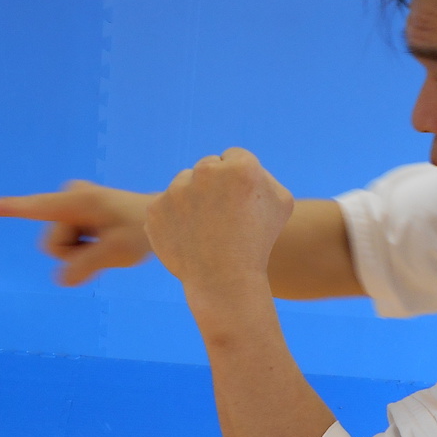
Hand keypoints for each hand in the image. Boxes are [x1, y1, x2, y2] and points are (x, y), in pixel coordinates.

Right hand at [0, 181, 154, 284]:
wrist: (162, 220)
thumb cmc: (143, 231)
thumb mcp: (116, 253)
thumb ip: (84, 267)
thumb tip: (61, 279)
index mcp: (77, 201)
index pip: (35, 207)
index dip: (7, 208)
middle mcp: (69, 199)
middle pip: (51, 244)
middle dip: (74, 254)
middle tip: (108, 246)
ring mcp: (72, 207)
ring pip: (59, 249)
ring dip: (82, 254)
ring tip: (110, 243)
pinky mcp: (77, 217)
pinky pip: (69, 246)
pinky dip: (85, 252)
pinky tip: (105, 243)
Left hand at [145, 149, 292, 292]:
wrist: (224, 280)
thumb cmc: (258, 242)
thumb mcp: (281, 203)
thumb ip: (263, 175)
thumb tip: (239, 163)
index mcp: (240, 166)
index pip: (233, 156)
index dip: (238, 180)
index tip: (240, 202)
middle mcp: (206, 171)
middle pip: (207, 166)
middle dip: (214, 186)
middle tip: (222, 217)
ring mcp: (176, 190)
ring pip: (184, 183)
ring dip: (192, 198)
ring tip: (206, 228)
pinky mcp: (155, 209)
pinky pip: (166, 204)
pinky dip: (174, 218)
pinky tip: (188, 236)